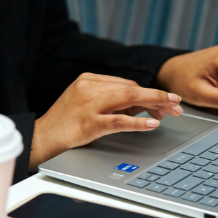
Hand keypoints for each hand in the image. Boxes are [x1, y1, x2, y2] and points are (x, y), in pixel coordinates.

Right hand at [29, 73, 182, 170]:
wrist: (42, 138)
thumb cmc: (66, 123)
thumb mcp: (87, 104)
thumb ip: (111, 101)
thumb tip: (143, 104)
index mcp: (89, 79)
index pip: (127, 84)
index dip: (149, 94)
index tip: (165, 102)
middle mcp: (89, 88)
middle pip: (131, 89)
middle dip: (157, 97)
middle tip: (176, 106)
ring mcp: (88, 105)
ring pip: (129, 99)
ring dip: (154, 104)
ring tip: (172, 110)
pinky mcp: (89, 123)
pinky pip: (119, 120)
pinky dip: (138, 122)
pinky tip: (152, 124)